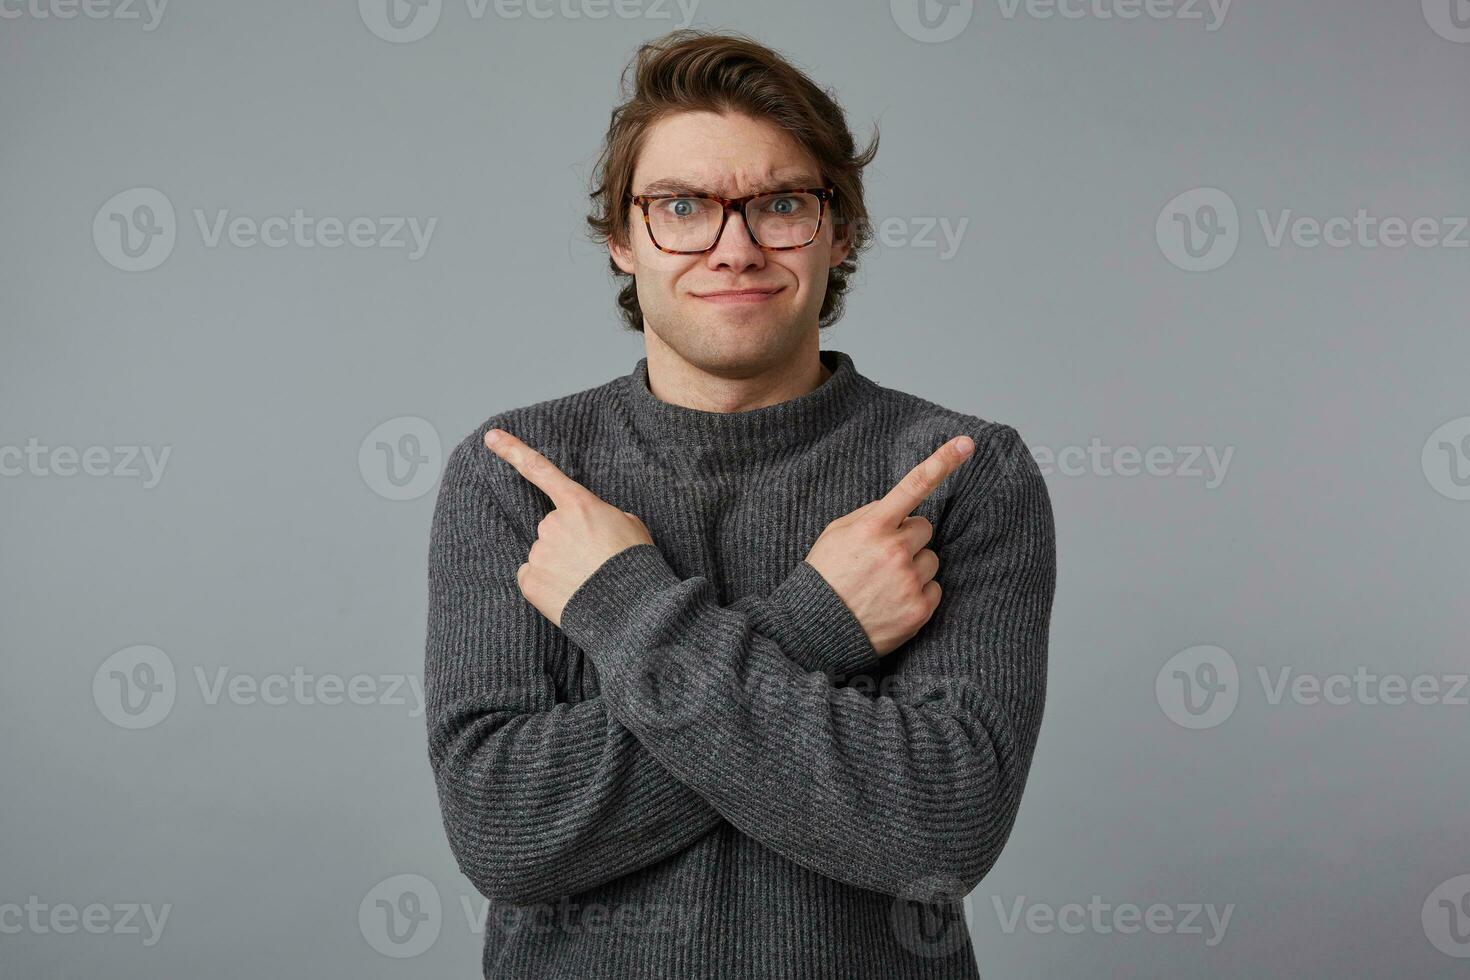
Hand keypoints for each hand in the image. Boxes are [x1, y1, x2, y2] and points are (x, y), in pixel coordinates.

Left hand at [483, 428, 654, 627]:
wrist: (629, 608)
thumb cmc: (634, 563)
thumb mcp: (629, 525)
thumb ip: (602, 516)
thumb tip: (591, 526)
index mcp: (578, 505)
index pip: (540, 471)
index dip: (513, 450)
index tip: (490, 437)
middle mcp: (551, 524)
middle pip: (552, 528)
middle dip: (567, 541)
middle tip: (593, 562)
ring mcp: (537, 553)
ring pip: (544, 555)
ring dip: (560, 565)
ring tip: (587, 581)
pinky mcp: (529, 581)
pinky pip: (533, 578)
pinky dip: (548, 586)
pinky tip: (569, 593)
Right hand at [803, 435, 975, 656]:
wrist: (816, 630)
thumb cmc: (825, 576)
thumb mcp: (835, 533)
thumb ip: (869, 515)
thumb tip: (900, 506)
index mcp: (872, 526)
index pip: (913, 486)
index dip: (942, 461)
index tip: (967, 443)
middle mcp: (894, 550)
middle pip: (924, 528)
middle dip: (908, 538)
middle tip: (882, 558)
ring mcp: (909, 580)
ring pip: (931, 558)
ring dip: (914, 566)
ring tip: (884, 583)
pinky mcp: (919, 609)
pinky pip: (935, 588)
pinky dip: (918, 593)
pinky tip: (892, 601)